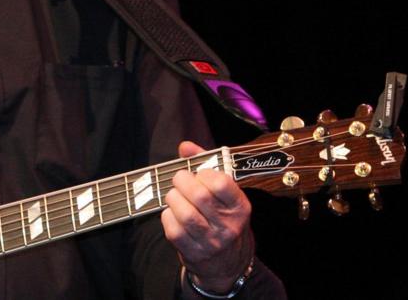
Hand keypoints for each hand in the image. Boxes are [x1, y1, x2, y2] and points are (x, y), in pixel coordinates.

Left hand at [162, 141, 254, 293]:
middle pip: (199, 196)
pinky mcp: (193, 252)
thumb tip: (185, 146)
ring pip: (185, 214)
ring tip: (175, 195)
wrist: (228, 262)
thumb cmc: (223, 218)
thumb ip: (205, 166)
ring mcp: (211, 241)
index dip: (204, 172)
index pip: (221, 183)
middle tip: (180, 179)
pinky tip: (173, 213)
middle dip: (182, 181)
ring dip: (173, 198)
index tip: (199, 173)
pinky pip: (173, 229)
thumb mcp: (225, 194)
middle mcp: (228, 226)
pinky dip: (168, 216)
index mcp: (239, 207)